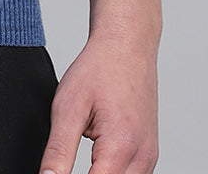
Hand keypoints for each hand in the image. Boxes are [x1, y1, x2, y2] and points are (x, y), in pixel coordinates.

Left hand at [39, 34, 158, 173]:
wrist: (127, 46)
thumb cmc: (100, 69)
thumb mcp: (67, 107)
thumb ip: (58, 151)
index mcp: (121, 147)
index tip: (58, 172)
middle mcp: (142, 157)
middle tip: (65, 161)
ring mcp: (149, 156)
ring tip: (83, 153)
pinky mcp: (150, 153)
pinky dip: (112, 172)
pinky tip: (97, 159)